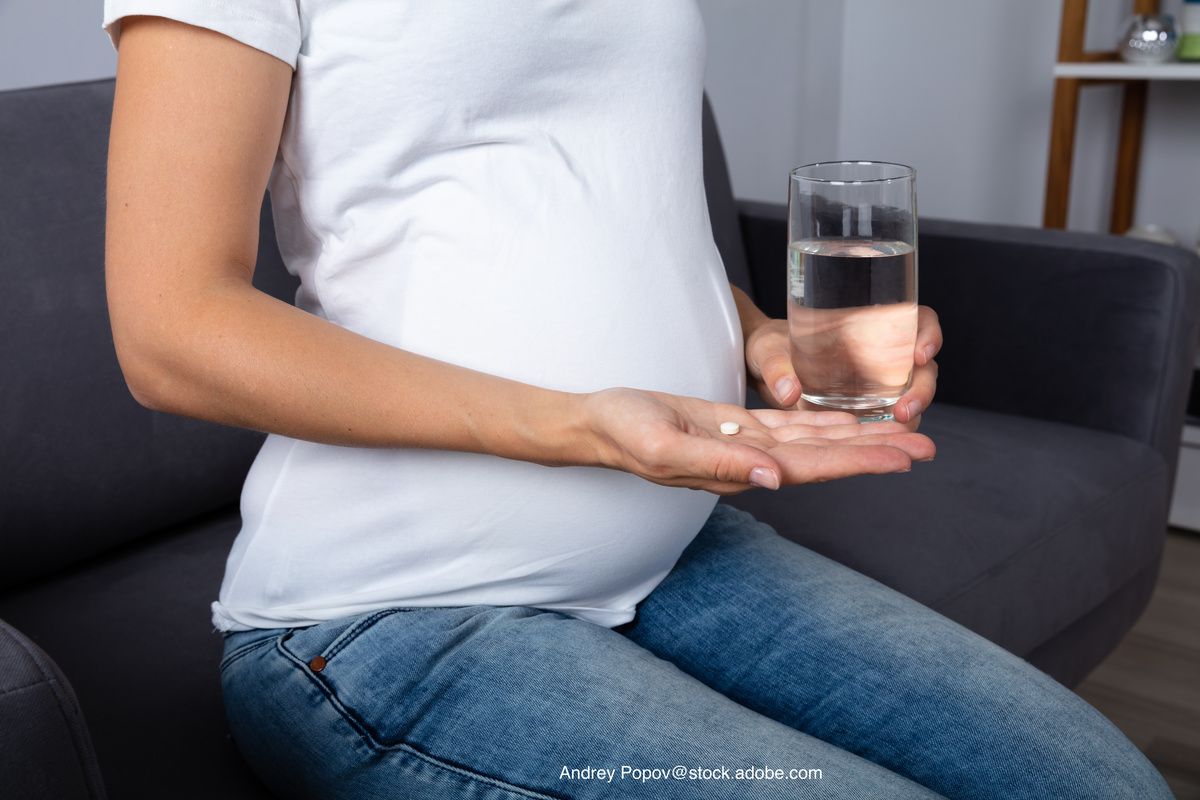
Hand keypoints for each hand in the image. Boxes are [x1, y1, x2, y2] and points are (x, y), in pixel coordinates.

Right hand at [580, 387, 934, 495]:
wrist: (599, 423)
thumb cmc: (624, 433)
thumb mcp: (663, 446)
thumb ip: (718, 464)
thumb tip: (774, 478)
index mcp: (739, 470)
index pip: (812, 466)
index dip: (859, 462)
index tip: (902, 459)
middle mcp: (752, 462)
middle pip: (826, 456)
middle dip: (876, 451)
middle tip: (927, 446)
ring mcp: (748, 445)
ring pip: (816, 440)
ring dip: (860, 437)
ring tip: (904, 433)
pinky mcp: (738, 427)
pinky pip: (792, 424)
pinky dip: (826, 422)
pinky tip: (852, 420)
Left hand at [744, 305, 942, 430]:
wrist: (758, 370)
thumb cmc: (768, 348)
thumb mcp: (767, 350)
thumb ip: (775, 366)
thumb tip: (787, 391)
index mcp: (868, 323)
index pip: (916, 318)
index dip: (927, 332)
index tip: (920, 351)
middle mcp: (881, 352)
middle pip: (922, 365)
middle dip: (922, 387)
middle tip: (904, 408)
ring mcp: (877, 382)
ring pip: (911, 394)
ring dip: (913, 411)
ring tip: (898, 426)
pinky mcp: (864, 409)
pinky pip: (889, 418)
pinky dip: (892, 430)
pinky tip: (884, 442)